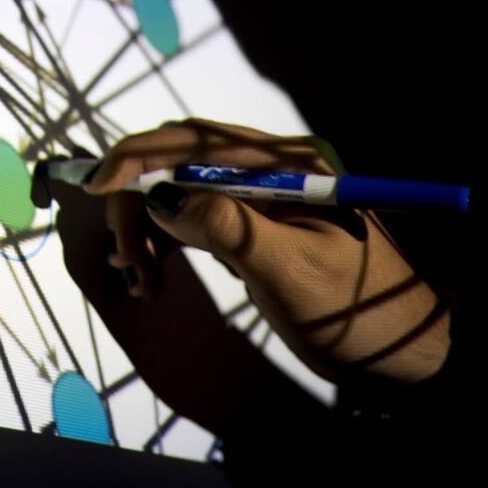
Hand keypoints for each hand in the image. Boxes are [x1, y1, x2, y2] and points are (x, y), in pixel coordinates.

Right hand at [33, 147, 331, 442]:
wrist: (393, 350)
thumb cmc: (354, 310)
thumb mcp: (290, 270)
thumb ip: (228, 227)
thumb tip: (160, 198)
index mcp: (286, 163)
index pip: (197, 141)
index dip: (140, 156)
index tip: (97, 185)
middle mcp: (266, 168)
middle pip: (176, 162)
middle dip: (136, 202)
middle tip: (123, 255)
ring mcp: (253, 196)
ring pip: (173, 192)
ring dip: (143, 228)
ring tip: (137, 275)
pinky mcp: (244, 223)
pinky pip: (186, 219)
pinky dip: (159, 242)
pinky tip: (147, 274)